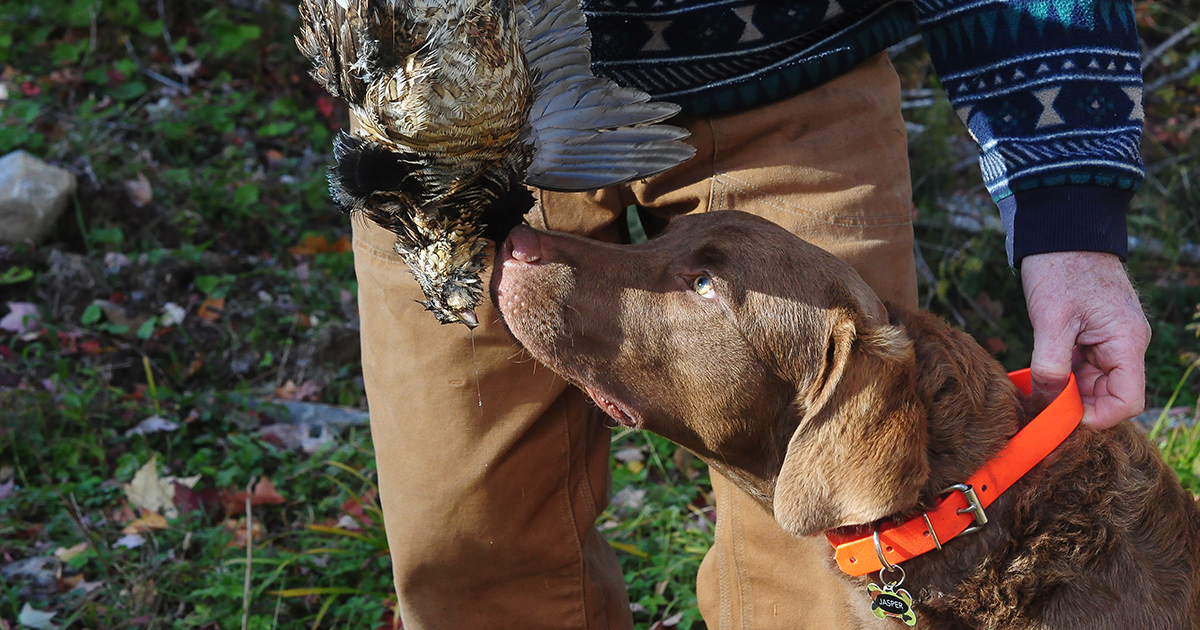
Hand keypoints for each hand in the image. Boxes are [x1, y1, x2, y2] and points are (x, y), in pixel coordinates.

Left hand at [1021, 251, 1150, 428]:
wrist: (1063, 229)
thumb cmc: (1060, 268)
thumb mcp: (1051, 320)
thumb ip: (1051, 365)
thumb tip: (1048, 403)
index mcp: (1127, 342)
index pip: (1127, 401)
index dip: (1096, 418)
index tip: (1060, 419)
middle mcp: (1126, 345)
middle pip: (1109, 395)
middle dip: (1076, 406)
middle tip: (1038, 410)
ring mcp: (1110, 339)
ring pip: (1093, 383)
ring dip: (1066, 392)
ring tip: (1033, 393)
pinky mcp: (1094, 334)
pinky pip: (1083, 367)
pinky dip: (1062, 375)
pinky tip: (1037, 377)